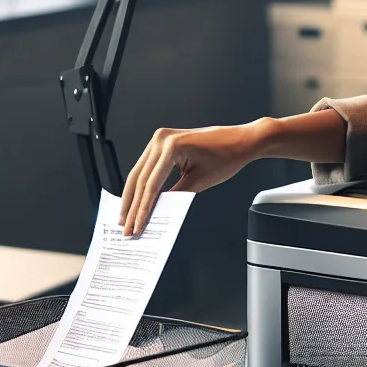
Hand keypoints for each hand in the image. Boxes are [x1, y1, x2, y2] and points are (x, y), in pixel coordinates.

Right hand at [119, 122, 266, 235]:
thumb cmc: (227, 156)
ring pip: (138, 173)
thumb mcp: (200, 181)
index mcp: (171, 146)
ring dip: (132, 197)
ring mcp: (160, 139)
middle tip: (126, 227)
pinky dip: (141, 185)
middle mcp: (161, 139)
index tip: (136, 227)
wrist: (240, 140)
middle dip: (132, 206)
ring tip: (126, 218)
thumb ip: (176, 195)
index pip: (151, 184)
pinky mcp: (163, 143)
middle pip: (139, 179)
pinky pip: (147, 167)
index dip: (142, 209)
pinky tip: (135, 200)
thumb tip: (156, 211)